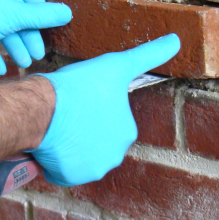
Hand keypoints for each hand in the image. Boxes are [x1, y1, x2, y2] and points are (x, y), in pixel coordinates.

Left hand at [0, 0, 71, 74]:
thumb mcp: (13, 18)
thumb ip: (41, 16)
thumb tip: (67, 13)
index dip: (38, 11)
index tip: (45, 29)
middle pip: (13, 7)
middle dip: (25, 34)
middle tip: (36, 54)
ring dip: (11, 44)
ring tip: (23, 64)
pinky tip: (0, 68)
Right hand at [29, 34, 180, 185]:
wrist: (42, 109)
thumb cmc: (78, 87)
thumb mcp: (115, 65)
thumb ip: (147, 55)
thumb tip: (176, 41)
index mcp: (127, 131)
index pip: (109, 122)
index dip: (92, 110)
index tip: (79, 100)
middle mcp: (115, 155)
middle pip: (96, 141)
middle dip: (83, 131)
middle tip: (67, 113)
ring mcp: (92, 169)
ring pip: (79, 156)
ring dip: (70, 146)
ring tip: (56, 126)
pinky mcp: (69, 178)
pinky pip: (62, 170)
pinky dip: (56, 161)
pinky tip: (50, 143)